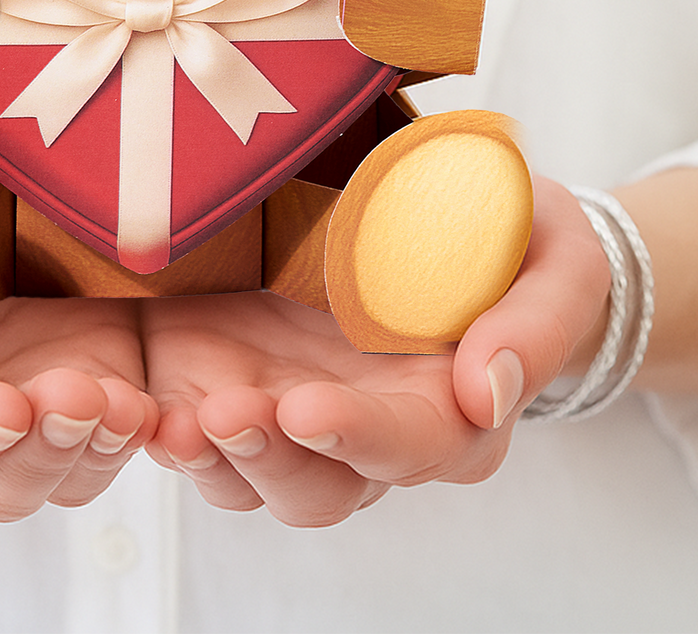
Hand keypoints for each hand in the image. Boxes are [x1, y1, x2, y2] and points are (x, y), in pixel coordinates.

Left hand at [139, 176, 607, 525]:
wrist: (457, 214)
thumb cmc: (517, 240)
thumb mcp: (558, 260)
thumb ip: (536, 322)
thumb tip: (493, 389)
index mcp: (453, 412)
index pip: (413, 445)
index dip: (361, 437)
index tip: (310, 408)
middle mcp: (372, 431)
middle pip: (321, 483)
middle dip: (272, 456)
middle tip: (227, 414)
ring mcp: (301, 408)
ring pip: (252, 471)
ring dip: (211, 454)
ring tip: (173, 420)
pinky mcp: (244, 375)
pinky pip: (203, 426)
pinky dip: (170, 423)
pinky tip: (140, 404)